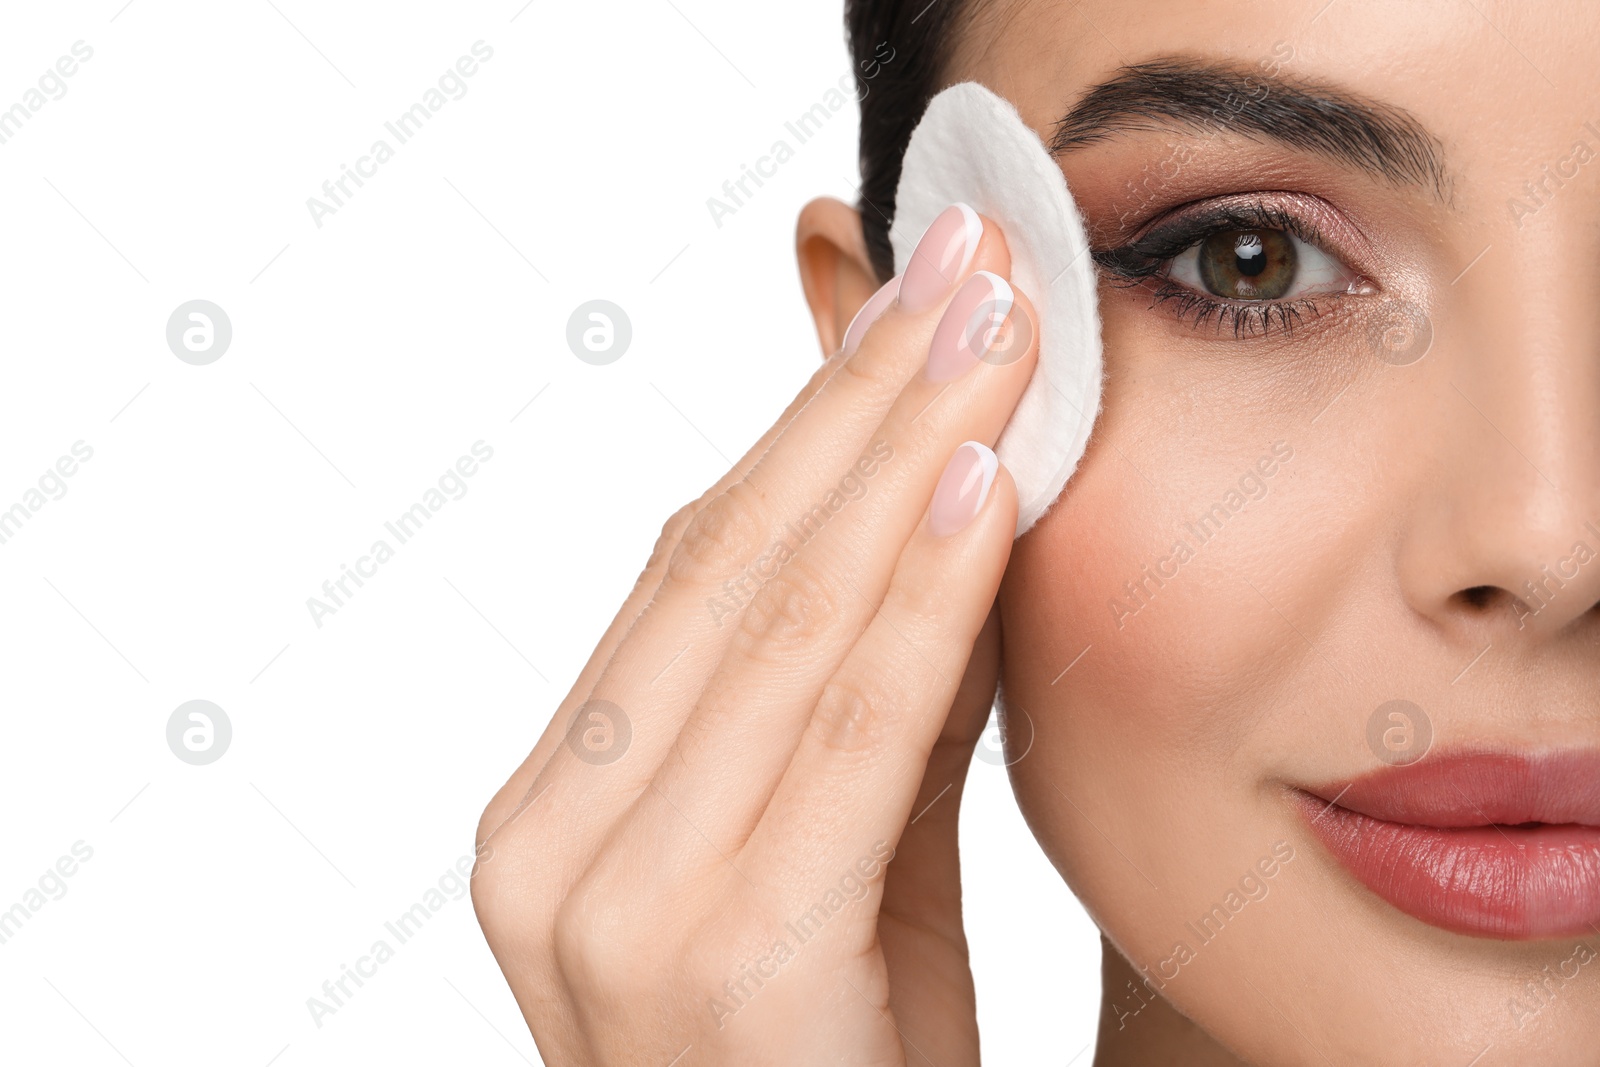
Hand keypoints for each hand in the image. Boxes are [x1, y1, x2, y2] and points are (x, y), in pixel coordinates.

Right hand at [472, 208, 1036, 1064]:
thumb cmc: (842, 1059)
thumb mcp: (845, 852)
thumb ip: (866, 688)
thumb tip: (938, 496)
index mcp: (556, 810)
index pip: (693, 566)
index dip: (808, 418)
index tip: (910, 303)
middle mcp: (550, 847)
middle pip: (725, 564)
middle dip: (858, 398)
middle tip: (964, 266)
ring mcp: (611, 911)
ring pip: (775, 623)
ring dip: (896, 456)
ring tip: (992, 329)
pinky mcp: (713, 964)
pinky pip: (837, 736)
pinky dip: (915, 601)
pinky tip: (976, 484)